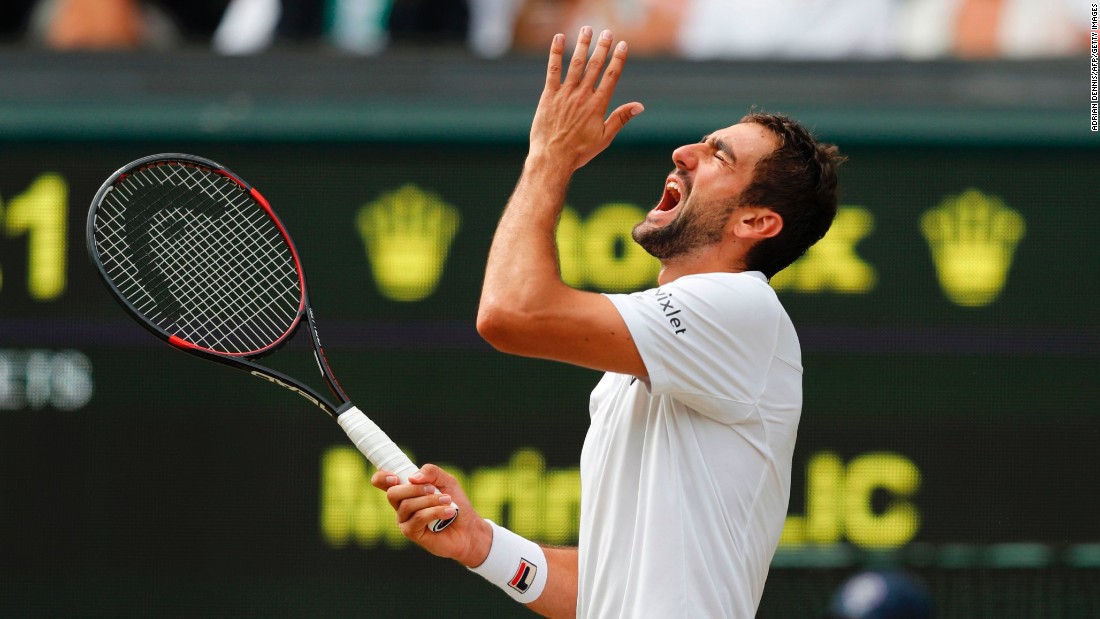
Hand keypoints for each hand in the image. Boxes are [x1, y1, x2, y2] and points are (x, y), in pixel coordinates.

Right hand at [371, 463, 492, 567]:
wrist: (469, 528)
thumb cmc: (456, 503)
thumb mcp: (447, 481)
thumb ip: (431, 472)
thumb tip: (412, 478)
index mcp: (406, 490)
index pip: (382, 482)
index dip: (382, 477)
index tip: (395, 477)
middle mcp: (401, 505)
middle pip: (392, 493)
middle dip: (414, 489)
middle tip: (433, 489)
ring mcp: (405, 520)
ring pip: (407, 505)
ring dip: (430, 500)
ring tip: (448, 501)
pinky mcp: (412, 533)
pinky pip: (418, 518)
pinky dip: (435, 512)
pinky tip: (449, 512)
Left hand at [529, 27, 643, 171]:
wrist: (553, 158)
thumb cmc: (579, 151)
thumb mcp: (605, 137)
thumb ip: (620, 118)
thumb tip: (639, 106)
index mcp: (597, 105)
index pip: (611, 76)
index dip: (618, 59)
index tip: (623, 45)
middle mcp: (582, 96)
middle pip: (595, 66)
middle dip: (602, 47)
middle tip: (608, 32)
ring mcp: (565, 94)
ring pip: (575, 64)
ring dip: (582, 45)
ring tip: (587, 30)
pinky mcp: (549, 95)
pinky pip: (553, 70)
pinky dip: (555, 53)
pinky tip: (559, 38)